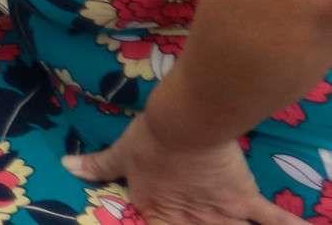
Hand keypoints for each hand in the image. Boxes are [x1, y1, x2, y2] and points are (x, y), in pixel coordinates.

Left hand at [65, 116, 304, 224]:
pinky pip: (271, 220)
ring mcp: (218, 214)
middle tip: (207, 222)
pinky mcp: (243, 200)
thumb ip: (97, 166)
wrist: (183, 124)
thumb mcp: (120, 154)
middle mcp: (190, 221)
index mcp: (158, 213)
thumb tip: (67, 166)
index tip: (178, 223)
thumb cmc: (148, 139)